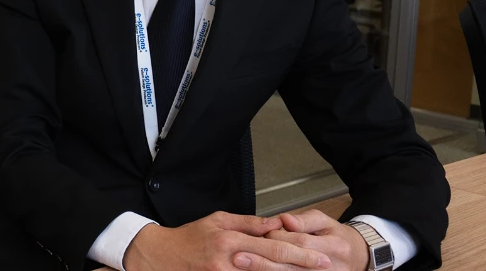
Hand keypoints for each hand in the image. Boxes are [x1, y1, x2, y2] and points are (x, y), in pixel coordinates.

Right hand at [122, 211, 330, 270]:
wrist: (160, 258)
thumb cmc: (188, 238)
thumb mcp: (217, 220)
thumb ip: (248, 223)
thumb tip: (274, 223)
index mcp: (230, 241)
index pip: (273, 246)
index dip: (301, 253)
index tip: (320, 257)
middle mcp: (230, 262)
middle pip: (274, 267)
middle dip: (302, 268)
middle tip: (325, 268)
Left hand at [251, 210, 368, 270]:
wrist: (358, 256)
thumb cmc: (336, 236)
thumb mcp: (324, 221)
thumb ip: (303, 220)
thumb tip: (284, 219)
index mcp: (333, 246)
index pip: (298, 242)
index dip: (275, 238)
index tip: (256, 234)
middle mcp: (330, 266)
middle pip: (291, 264)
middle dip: (263, 261)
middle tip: (238, 258)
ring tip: (242, 268)